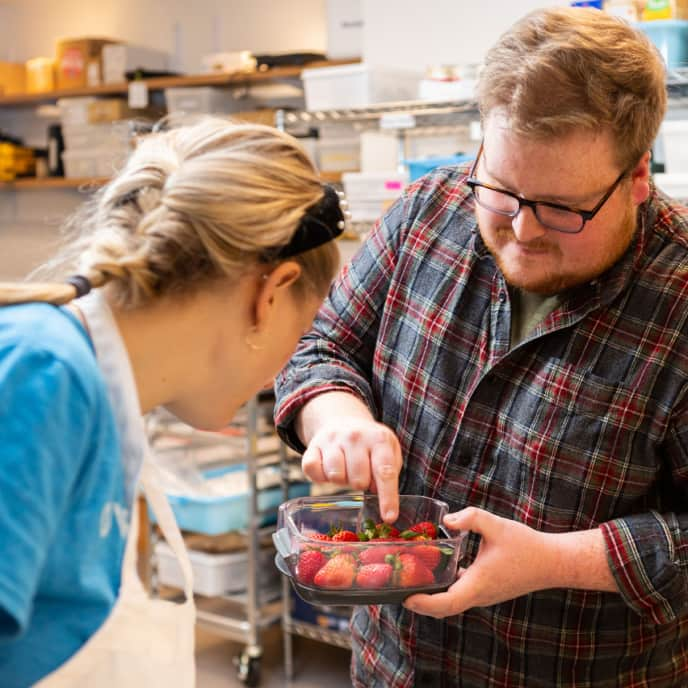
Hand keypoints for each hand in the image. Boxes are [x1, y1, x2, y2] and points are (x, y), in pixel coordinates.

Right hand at [301, 417, 401, 521]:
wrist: (344, 420)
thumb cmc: (370, 444)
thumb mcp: (389, 451)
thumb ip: (390, 473)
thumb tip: (382, 501)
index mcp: (379, 439)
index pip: (385, 471)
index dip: (388, 497)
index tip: (389, 517)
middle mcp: (355, 437)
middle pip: (358, 479)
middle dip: (361, 483)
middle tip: (361, 473)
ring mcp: (332, 440)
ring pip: (335, 476)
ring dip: (341, 480)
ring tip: (345, 470)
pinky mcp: (313, 446)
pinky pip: (312, 471)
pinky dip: (319, 477)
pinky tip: (327, 469)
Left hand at [402, 507, 553, 616]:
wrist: (553, 561)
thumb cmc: (526, 545)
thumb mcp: (496, 525)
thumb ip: (470, 518)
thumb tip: (447, 519)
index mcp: (479, 584)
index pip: (446, 604)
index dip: (423, 604)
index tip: (405, 598)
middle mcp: (480, 595)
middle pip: (444, 608)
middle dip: (421, 603)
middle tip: (399, 589)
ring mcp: (484, 595)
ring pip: (453, 602)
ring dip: (433, 596)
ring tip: (412, 579)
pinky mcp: (488, 590)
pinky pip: (462, 594)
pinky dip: (446, 588)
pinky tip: (438, 570)